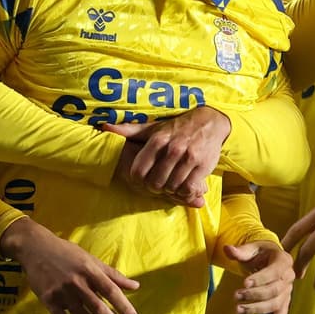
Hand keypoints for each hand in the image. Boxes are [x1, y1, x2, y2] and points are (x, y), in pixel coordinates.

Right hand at [0, 217, 139, 313]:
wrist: (35, 248)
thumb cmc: (66, 252)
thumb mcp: (91, 259)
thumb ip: (112, 274)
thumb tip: (135, 286)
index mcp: (89, 270)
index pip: (111, 291)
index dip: (123, 306)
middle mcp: (76, 282)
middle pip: (98, 307)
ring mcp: (62, 292)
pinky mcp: (49, 301)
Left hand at [104, 108, 230, 206]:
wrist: (209, 122)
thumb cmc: (177, 127)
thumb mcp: (153, 127)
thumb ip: (129, 131)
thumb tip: (104, 127)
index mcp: (157, 140)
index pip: (138, 171)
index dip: (138, 181)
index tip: (144, 181)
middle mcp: (172, 148)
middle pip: (155, 183)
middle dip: (155, 188)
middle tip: (160, 184)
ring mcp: (188, 157)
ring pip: (171, 187)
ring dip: (171, 190)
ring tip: (172, 183)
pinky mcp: (203, 166)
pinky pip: (188, 188)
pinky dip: (185, 191)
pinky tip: (185, 184)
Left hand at [219, 241, 293, 313]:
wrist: (269, 259)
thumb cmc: (259, 252)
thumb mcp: (251, 248)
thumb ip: (240, 250)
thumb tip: (227, 248)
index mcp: (284, 260)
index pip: (275, 272)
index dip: (260, 278)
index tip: (244, 283)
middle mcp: (289, 277)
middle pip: (274, 290)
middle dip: (255, 295)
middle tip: (236, 296)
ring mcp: (288, 291)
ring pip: (275, 304)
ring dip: (257, 309)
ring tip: (238, 310)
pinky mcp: (284, 303)